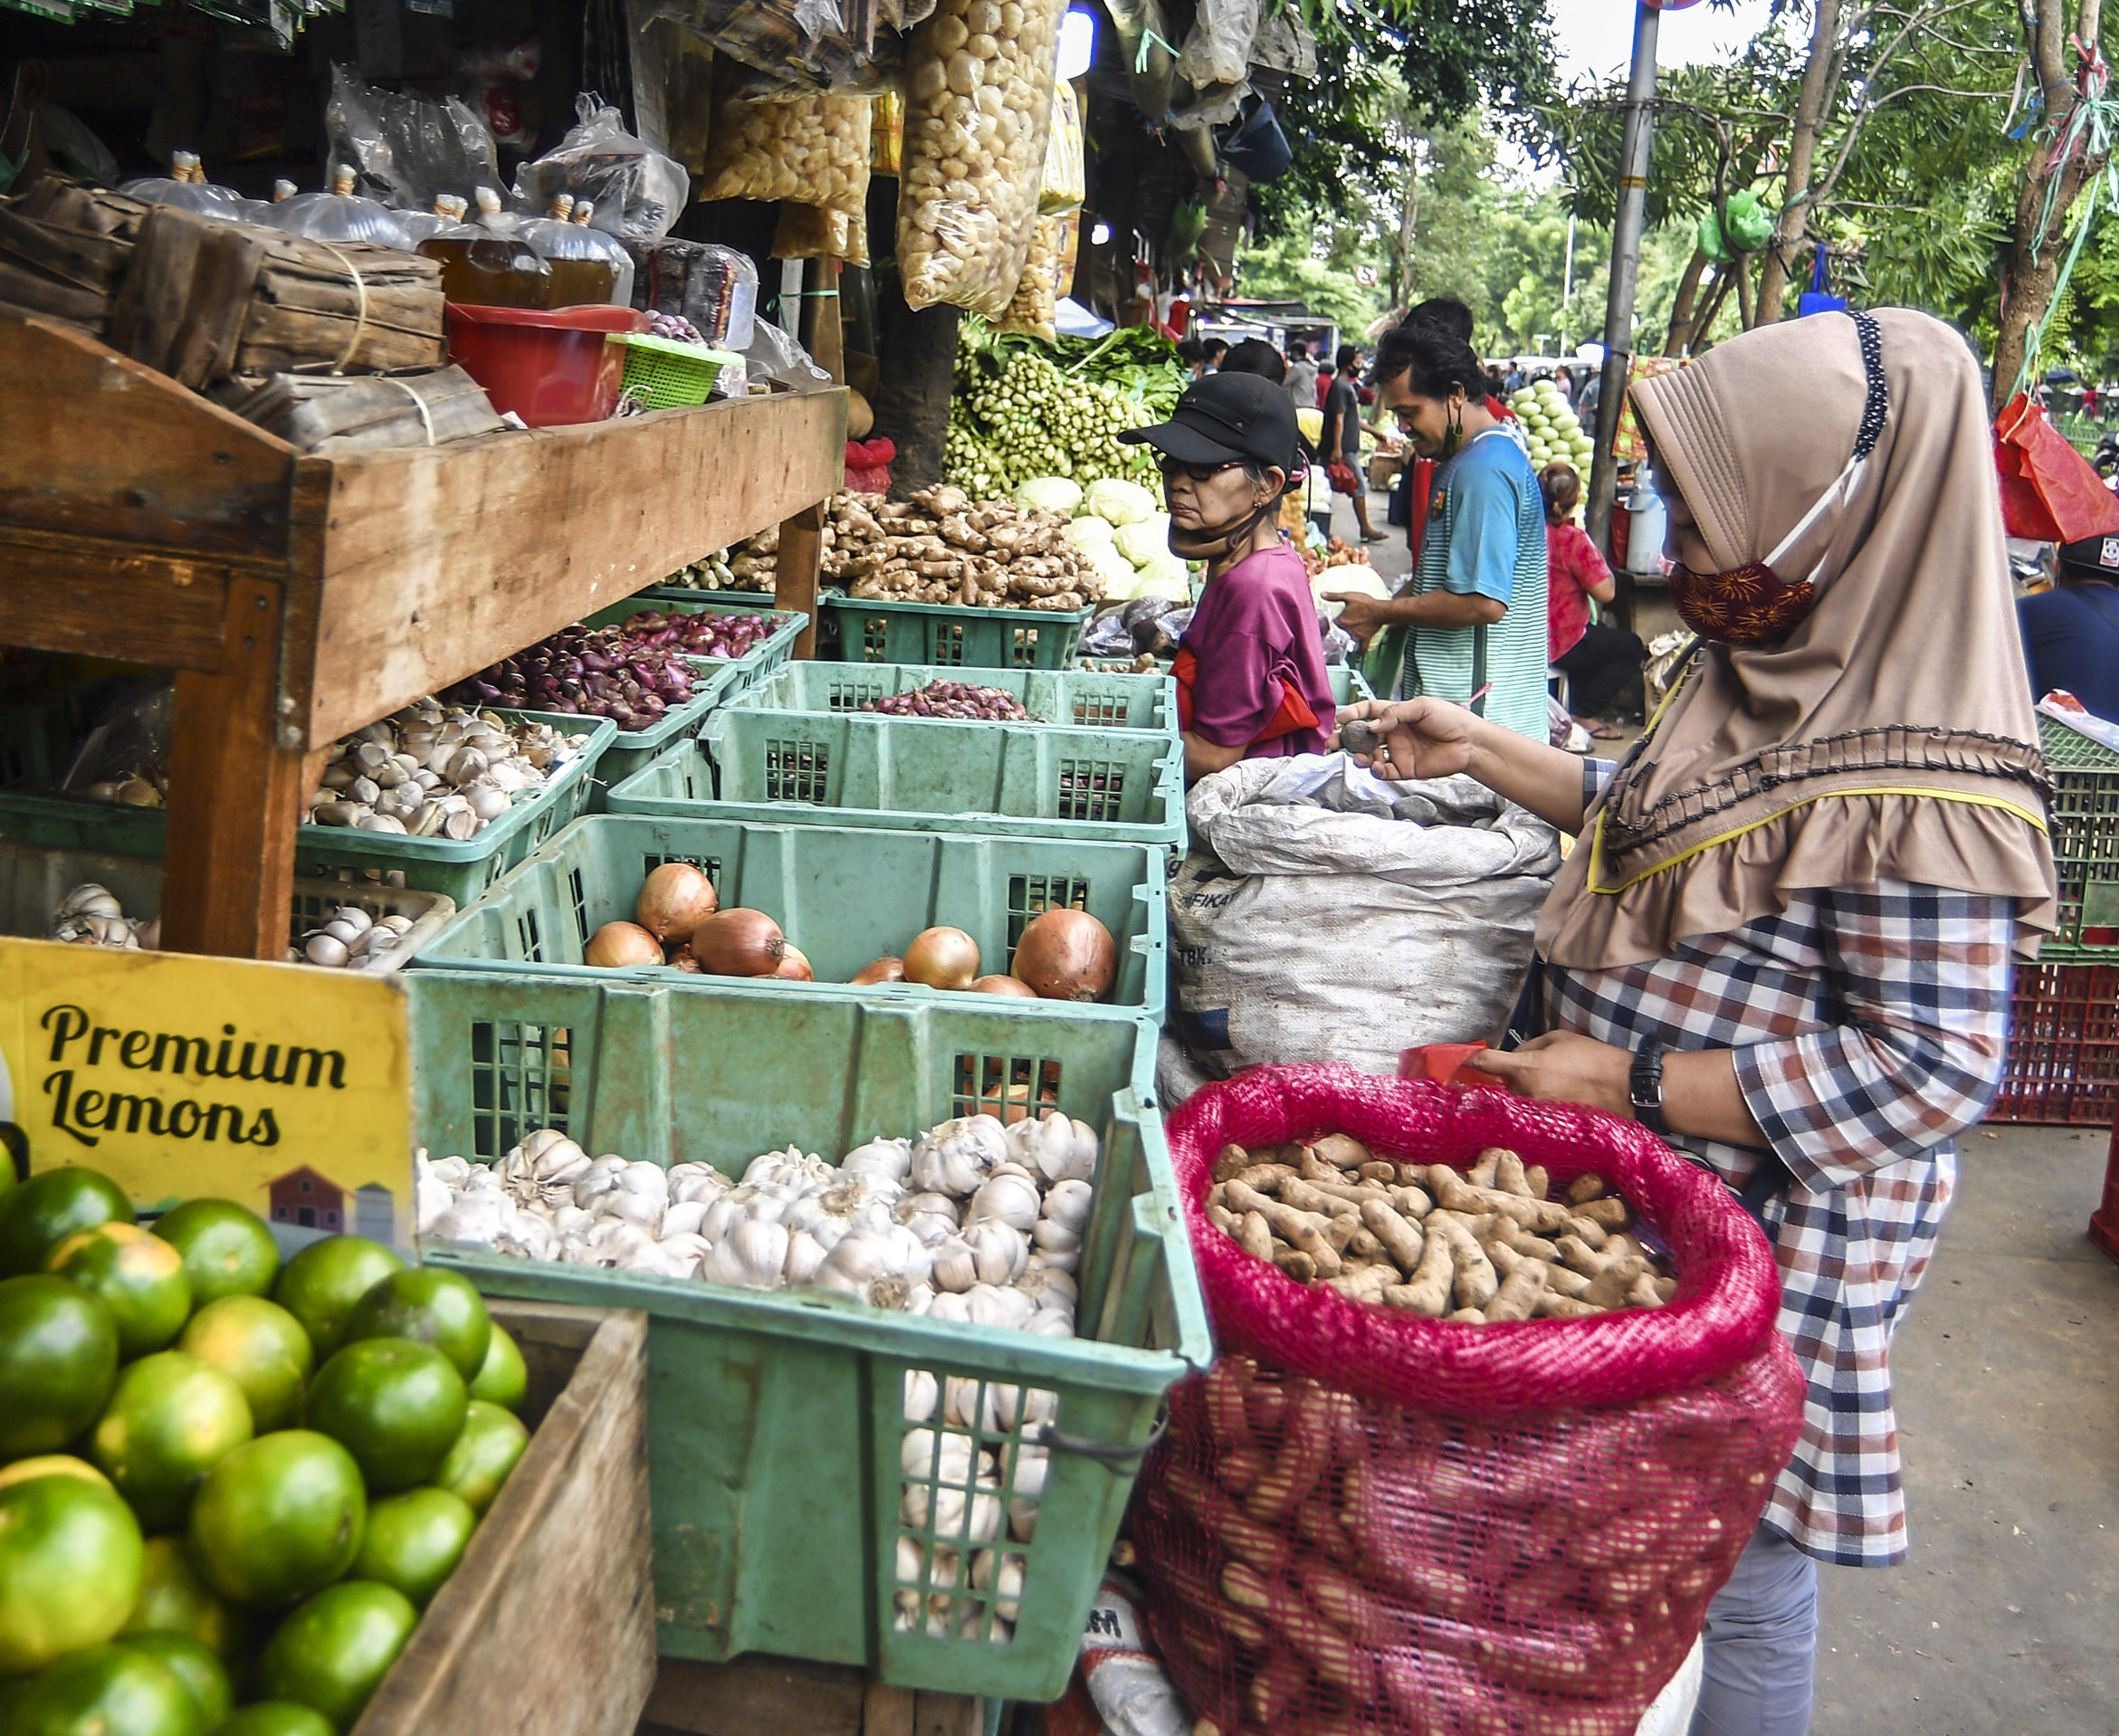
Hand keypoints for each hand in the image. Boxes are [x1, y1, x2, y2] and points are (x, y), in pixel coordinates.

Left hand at [1325, 590, 1386, 645]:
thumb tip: (1322, 594)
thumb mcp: (1349, 596)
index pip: (1330, 624)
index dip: (1328, 623)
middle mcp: (1347, 630)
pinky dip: (1359, 651)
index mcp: (1341, 621)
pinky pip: (1362, 648)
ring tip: (1345, 639)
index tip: (1327, 622)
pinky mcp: (1365, 638)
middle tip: (1337, 629)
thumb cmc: (1366, 603)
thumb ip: (1334, 596)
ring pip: (1347, 641)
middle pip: (1338, 634)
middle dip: (1337, 632)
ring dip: (1346, 640)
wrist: (1381, 611)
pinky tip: (1357, 652)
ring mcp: (1356, 635)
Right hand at [1334, 697, 1483, 780]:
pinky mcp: (1405, 769)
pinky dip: (1376, 771)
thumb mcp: (1422, 706)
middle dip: (1344, 740)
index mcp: (1395, 715)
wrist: (1470, 743)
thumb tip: (1372, 725)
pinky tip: (1376, 767)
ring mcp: (1397, 752)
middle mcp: (1393, 733)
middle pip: (1362, 736)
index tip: (1341, 720)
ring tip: (1359, 757)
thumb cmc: (1450, 719)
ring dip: (1359, 757)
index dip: (1353, 715)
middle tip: (1331, 744)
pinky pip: (1384, 772)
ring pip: (1369, 756)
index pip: (1367, 712)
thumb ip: (1395, 713)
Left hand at [1467, 1034, 1632, 1117]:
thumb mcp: (1557, 1038)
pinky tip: (1539, 1103)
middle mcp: (1527, 1094)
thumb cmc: (1593, 1058)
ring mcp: (1537, 1113)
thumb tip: (1513, 1057)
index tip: (1458, 1061)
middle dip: (1493, 1084)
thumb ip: (1528, 1047)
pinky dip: (1527, 1110)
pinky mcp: (1549, 1125)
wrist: (1623, 1087)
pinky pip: (1528, 1117)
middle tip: (1496, 1078)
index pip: (1485, 1063)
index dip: (1468, 1060)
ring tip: (1530, 1091)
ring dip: (1511, 1098)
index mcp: (1527, 1068)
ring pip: (1511, 1105)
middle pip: (1495, 1089)